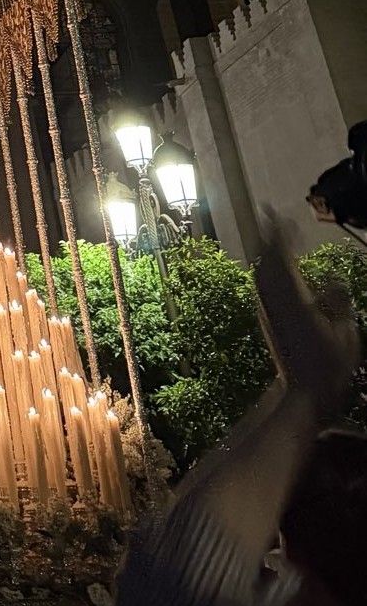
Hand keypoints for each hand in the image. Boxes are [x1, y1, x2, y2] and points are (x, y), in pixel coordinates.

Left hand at [254, 222, 359, 415]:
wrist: (303, 392)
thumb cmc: (330, 366)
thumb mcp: (345, 334)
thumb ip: (339, 302)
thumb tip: (332, 276)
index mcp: (294, 301)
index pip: (283, 259)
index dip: (281, 236)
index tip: (281, 216)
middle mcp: (274, 302)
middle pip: (265, 260)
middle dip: (267, 234)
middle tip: (268, 212)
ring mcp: (267, 310)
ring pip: (260, 271)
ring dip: (265, 248)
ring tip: (271, 231)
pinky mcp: (266, 318)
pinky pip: (261, 284)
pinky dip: (265, 266)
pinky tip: (271, 264)